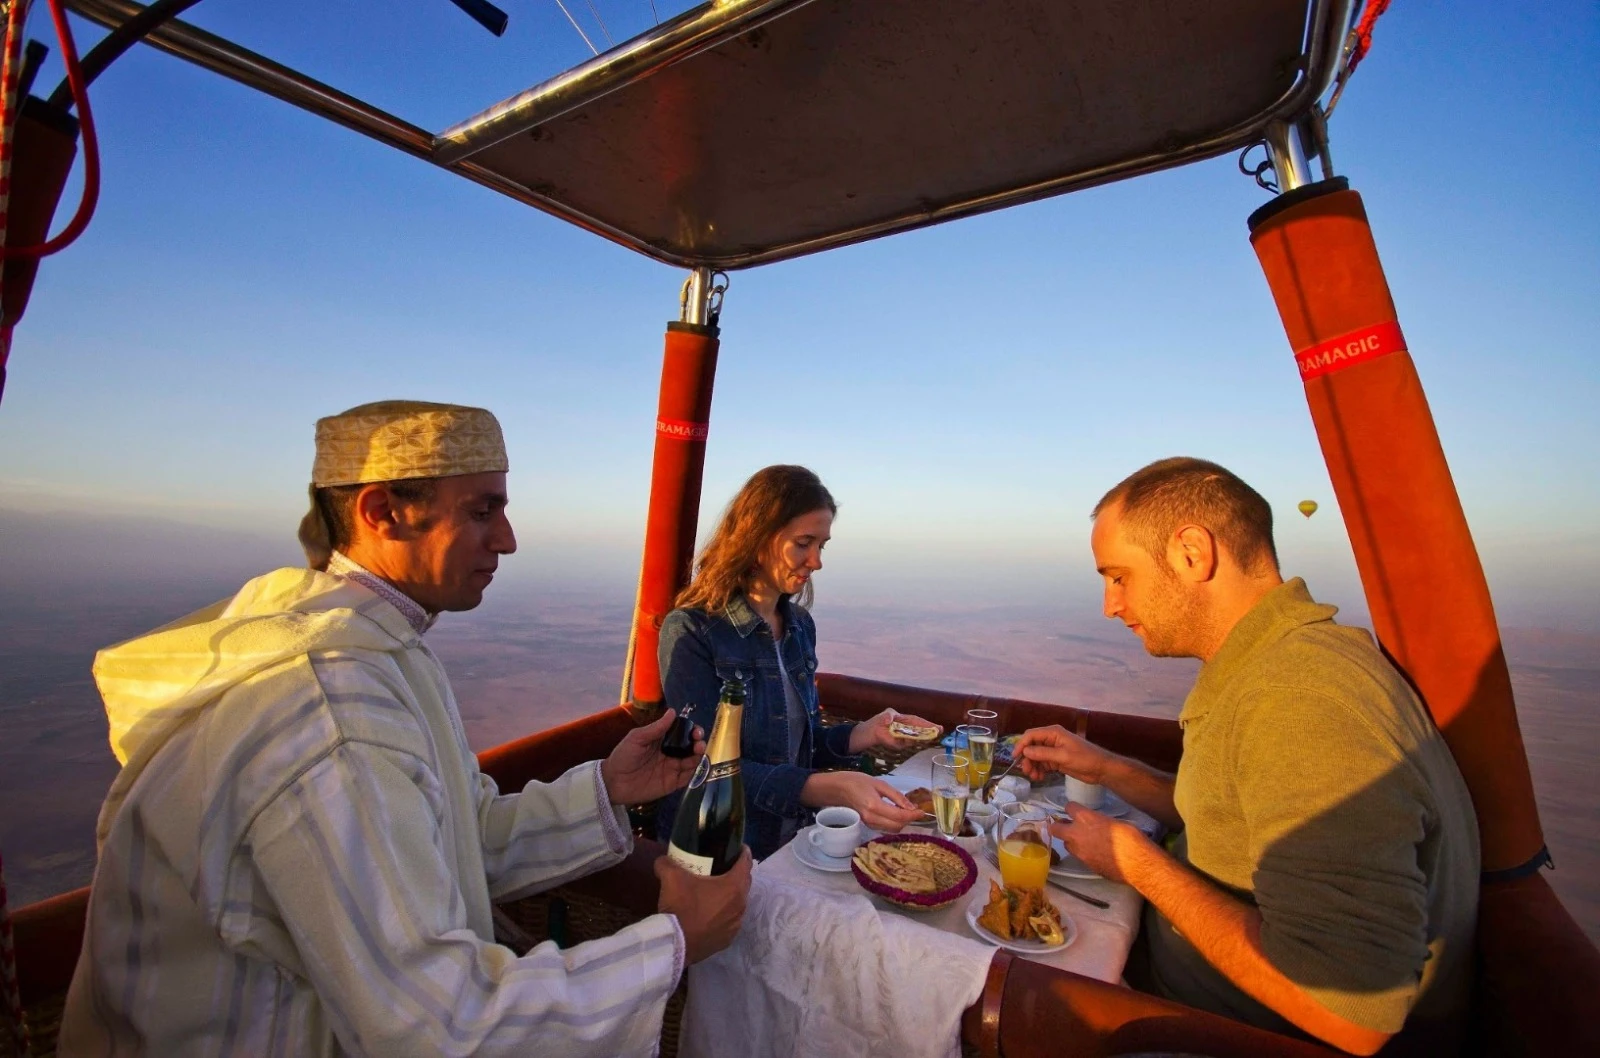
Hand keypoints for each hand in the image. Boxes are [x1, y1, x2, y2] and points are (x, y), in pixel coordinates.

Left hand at [601, 709, 705, 804]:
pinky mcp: (672, 783)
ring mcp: (672, 768)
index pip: (682, 733)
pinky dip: (695, 772)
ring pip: (692, 761)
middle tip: (698, 741)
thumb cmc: (623, 756)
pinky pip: (688, 777)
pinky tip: (696, 767)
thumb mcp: (637, 738)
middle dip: (698, 742)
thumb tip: (673, 712)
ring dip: (699, 756)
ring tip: (698, 751)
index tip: (695, 730)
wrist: (613, 782)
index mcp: (662, 740)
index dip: (691, 730)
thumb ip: (656, 728)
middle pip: (690, 746)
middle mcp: (670, 753)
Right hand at [655, 846, 752, 963]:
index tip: (737, 847)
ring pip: (738, 903)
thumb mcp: (671, 877)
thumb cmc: (680, 907)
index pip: (746, 863)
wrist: (675, 944)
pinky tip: (710, 913)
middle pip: (744, 883)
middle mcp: (740, 905)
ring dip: (730, 895)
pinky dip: (723, 914)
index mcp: (734, 887)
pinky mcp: (727, 939)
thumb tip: (663, 860)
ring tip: (715, 890)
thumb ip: (667, 863)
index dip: (743, 852)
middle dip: (736, 873)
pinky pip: (730, 921)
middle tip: (721, 866)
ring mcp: (735, 924)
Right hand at [802, 771, 924, 831]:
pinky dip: (894, 823)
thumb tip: (912, 807)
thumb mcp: (880, 784)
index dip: (913, 815)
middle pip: (897, 826)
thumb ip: (897, 796)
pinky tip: (896, 813)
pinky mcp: (868, 825)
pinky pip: (885, 828)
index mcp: (875, 806)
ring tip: (907, 811)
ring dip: (902, 823)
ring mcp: (869, 824)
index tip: (922, 811)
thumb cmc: (857, 782)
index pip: (899, 817)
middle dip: (909, 820)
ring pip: (892, 830)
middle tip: (915, 810)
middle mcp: (872, 818)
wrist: (838, 789)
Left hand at [847, 708, 937, 754]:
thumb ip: (890, 715)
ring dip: (923, 737)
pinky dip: (910, 741)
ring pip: (916, 738)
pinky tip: (913, 739)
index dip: (929, 724)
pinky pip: (906, 743)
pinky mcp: (899, 744)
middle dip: (930, 731)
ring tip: (930, 734)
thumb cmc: (881, 720)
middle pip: (921, 731)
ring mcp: (904, 738)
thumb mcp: (887, 713)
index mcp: (907, 721)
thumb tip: (889, 719)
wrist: (871, 731)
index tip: (939, 726)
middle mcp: (908, 730)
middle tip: (939, 731)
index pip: (920, 722)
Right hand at [1013, 724, 1107, 784]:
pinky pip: (1043, 764)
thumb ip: (1043, 753)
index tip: (1015, 757)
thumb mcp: (1063, 756)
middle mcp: (1051, 739)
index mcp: (1053, 733)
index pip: (1031, 735)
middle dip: (1027, 759)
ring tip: (1034, 777)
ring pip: (1036, 757)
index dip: (1021, 745)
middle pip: (1032, 746)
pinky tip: (1040, 778)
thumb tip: (1025, 751)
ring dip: (1033, 766)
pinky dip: (1039, 770)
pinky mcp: (1056, 760)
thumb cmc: (1085, 758)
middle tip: (1027, 772)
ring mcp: (1054, 750)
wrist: (1101, 769)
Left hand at [1047, 805, 1152, 885]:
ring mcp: (1079, 852)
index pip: (1069, 807)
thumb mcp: (1116, 822)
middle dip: (1059, 826)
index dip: (1073, 808)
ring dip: (1072, 841)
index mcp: (1086, 818)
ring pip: (1066, 844)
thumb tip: (1101, 825)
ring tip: (1085, 841)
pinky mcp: (1085, 865)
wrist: (1136, 864)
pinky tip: (1097, 853)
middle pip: (1055, 828)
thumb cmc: (1131, 838)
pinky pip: (1079, 856)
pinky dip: (1084, 853)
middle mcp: (1077, 835)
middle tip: (1068, 826)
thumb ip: (1102, 822)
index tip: (1076, 810)